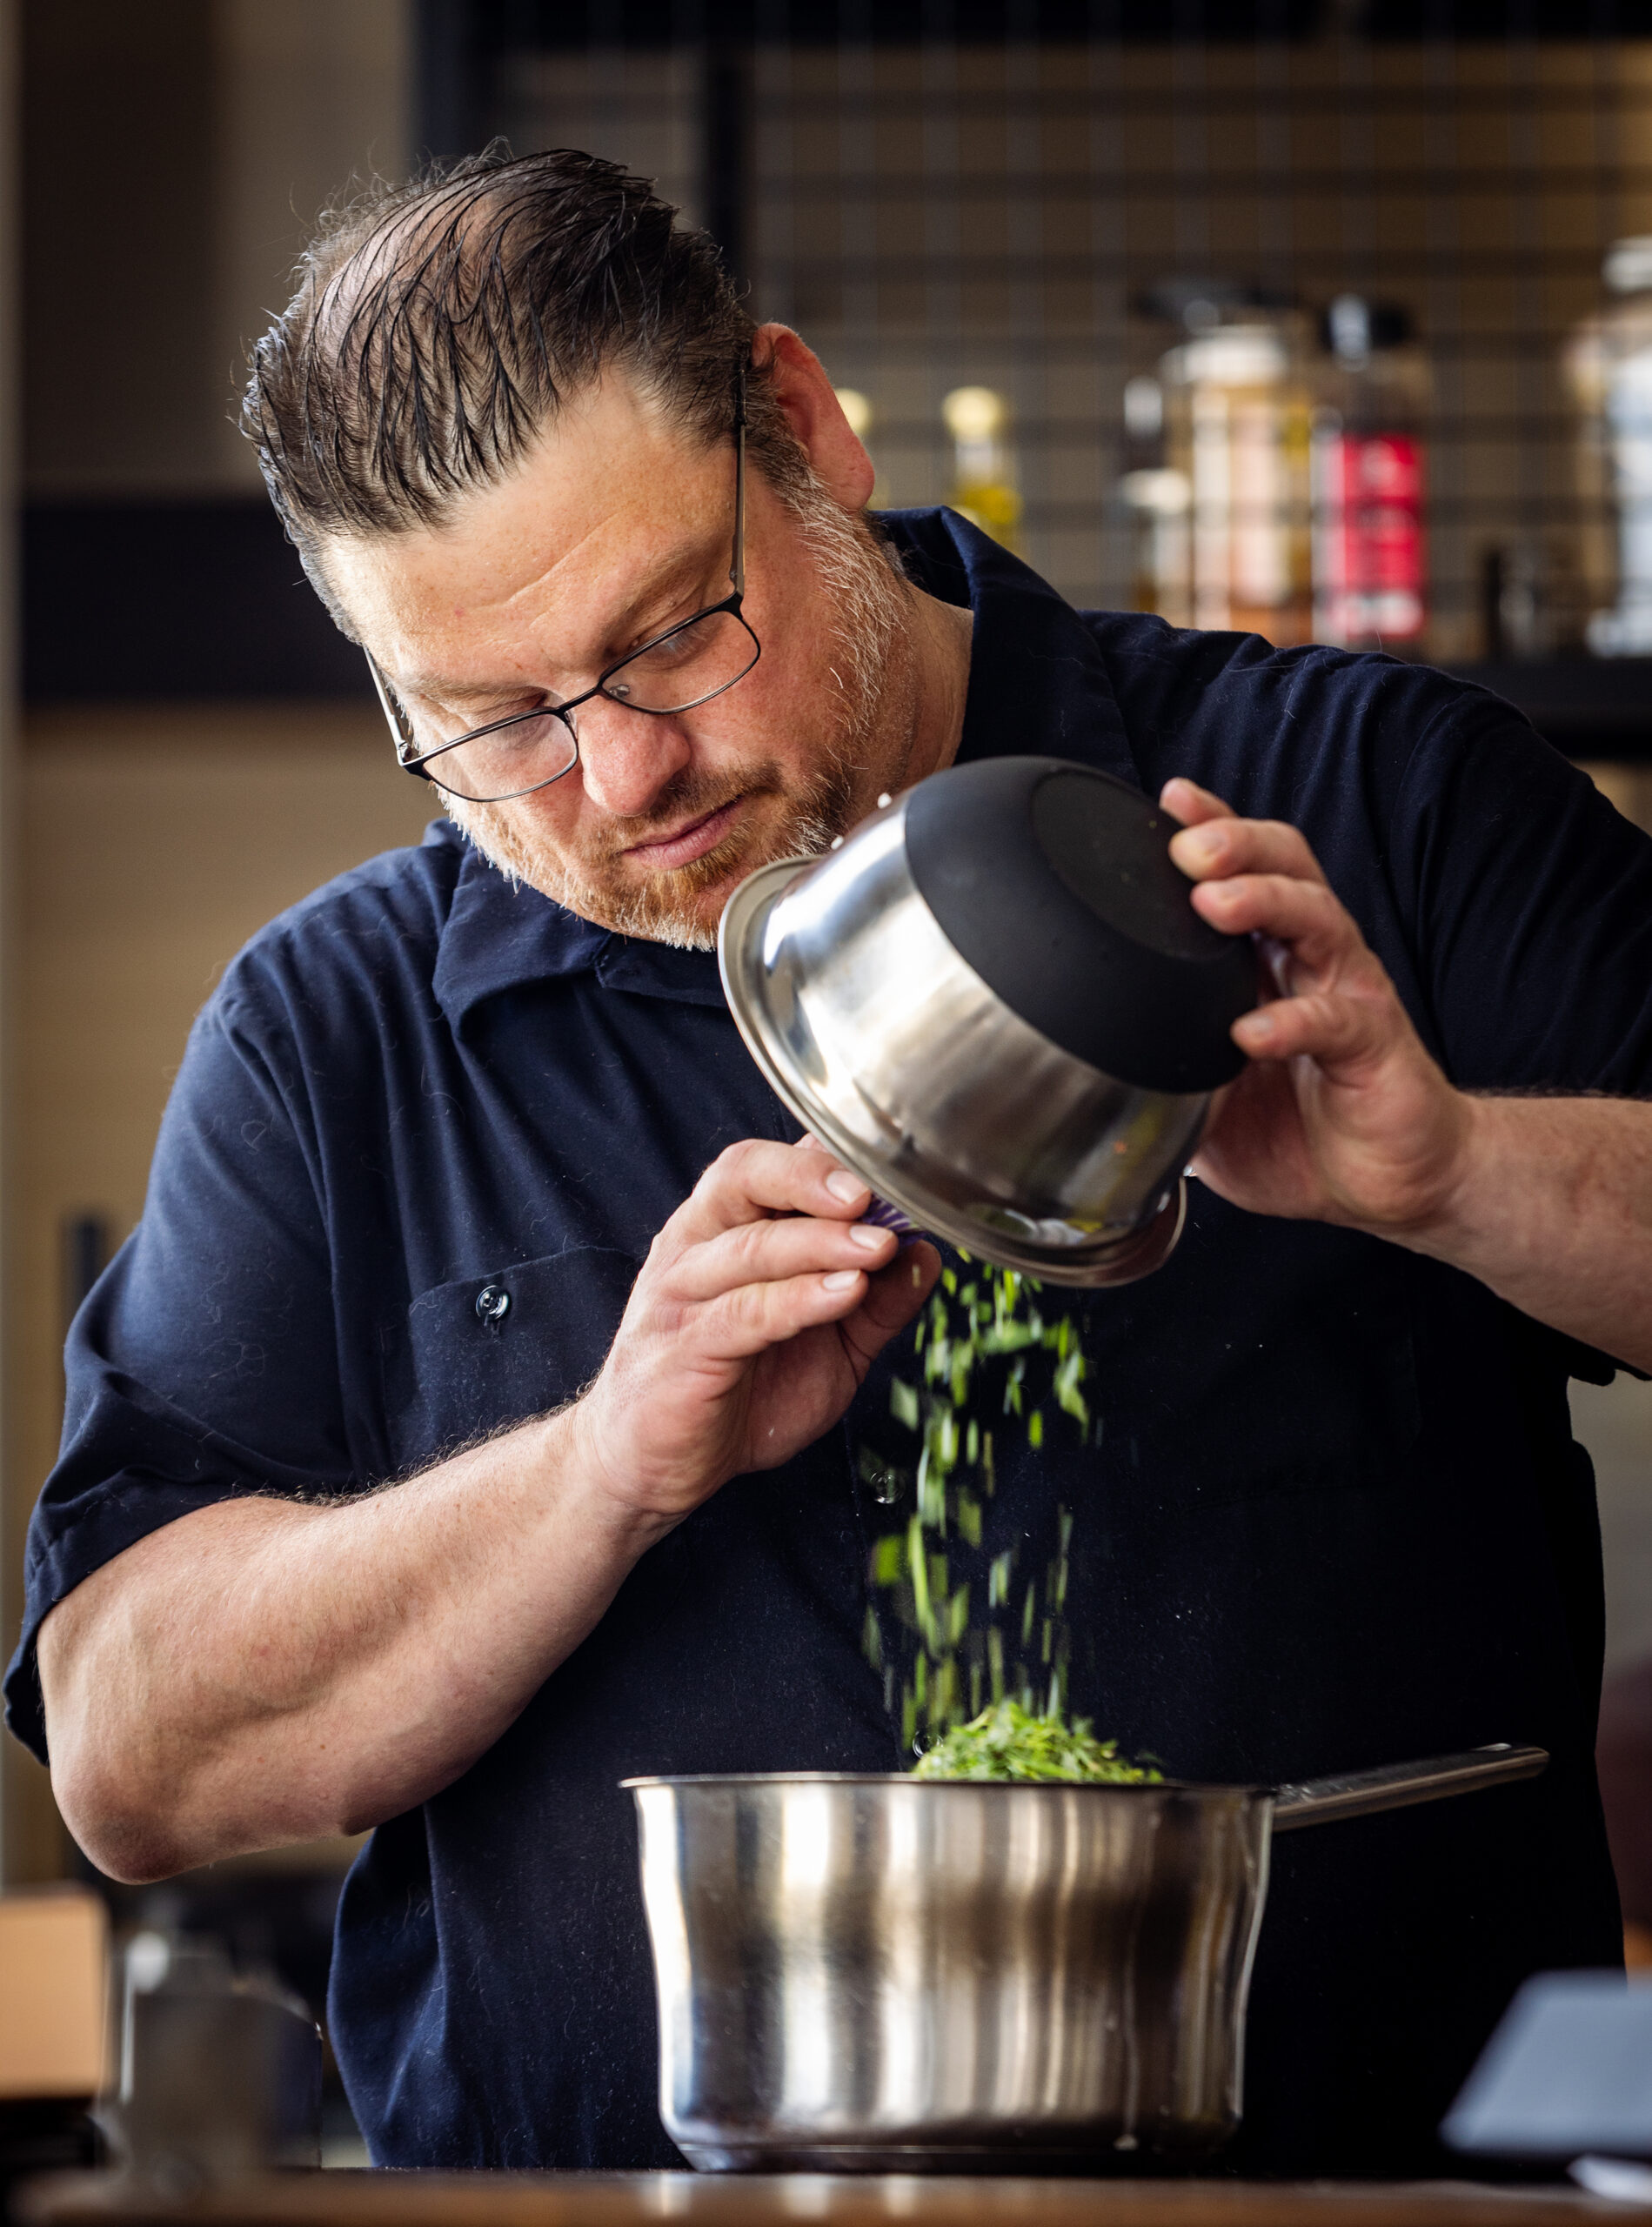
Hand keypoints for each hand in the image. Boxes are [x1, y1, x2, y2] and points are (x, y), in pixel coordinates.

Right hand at [571, 1137, 939, 1526]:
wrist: (652, 1466)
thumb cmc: (735, 1393)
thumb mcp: (829, 1348)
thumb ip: (876, 1302)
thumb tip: (927, 1255)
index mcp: (725, 1229)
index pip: (770, 1162)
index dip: (828, 1156)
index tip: (888, 1166)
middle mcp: (695, 1246)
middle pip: (744, 1176)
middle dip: (813, 1177)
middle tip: (873, 1194)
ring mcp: (682, 1296)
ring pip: (750, 1246)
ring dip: (821, 1242)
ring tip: (878, 1247)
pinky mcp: (682, 1351)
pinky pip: (743, 1313)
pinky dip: (798, 1300)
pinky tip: (844, 1294)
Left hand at [1162, 777, 1471, 1234]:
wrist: (1386, 1184)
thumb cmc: (1298, 1129)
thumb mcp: (1204, 1097)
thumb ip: (1154, 1072)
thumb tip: (1079, 1070)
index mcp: (1268, 957)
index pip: (1245, 870)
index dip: (1211, 828)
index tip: (1166, 804)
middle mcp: (1311, 960)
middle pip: (1285, 868)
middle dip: (1236, 844)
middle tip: (1187, 846)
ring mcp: (1347, 996)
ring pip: (1316, 919)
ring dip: (1263, 900)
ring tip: (1213, 901)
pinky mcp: (1374, 1047)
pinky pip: (1335, 1023)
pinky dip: (1292, 1022)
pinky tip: (1252, 1030)